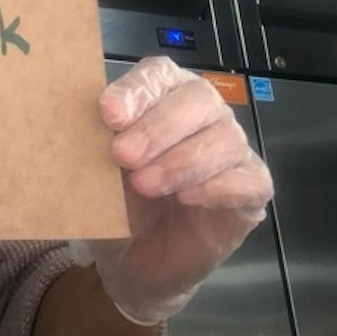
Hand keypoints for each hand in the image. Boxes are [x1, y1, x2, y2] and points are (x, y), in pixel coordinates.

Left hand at [76, 57, 274, 324]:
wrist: (132, 261)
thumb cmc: (115, 203)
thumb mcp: (93, 171)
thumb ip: (92, 142)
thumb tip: (85, 122)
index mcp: (162, 98)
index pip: (158, 75)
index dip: (137, 90)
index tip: (108, 114)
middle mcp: (203, 115)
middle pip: (198, 98)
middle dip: (158, 126)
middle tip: (122, 154)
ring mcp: (232, 151)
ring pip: (224, 137)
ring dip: (181, 160)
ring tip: (145, 185)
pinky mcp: (251, 190)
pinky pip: (249, 178)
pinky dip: (217, 186)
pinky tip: (186, 198)